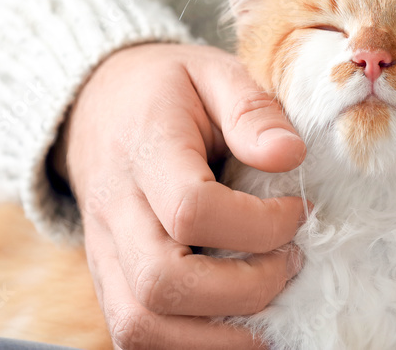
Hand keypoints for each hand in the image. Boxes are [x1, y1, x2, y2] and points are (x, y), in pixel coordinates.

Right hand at [55, 43, 307, 348]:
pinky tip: (238, 323)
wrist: (97, 106)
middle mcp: (114, 210)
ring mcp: (104, 253)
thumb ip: (253, 109)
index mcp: (145, 150)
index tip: (299, 210)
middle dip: (245, 289)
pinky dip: (191, 344)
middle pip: (163, 283)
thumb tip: (290, 154)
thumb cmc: (169, 90)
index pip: (190, 210)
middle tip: (291, 263)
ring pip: (141, 325)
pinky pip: (136, 335)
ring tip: (271, 304)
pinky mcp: (108, 281)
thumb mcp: (213, 73)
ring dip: (217, 334)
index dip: (258, 223)